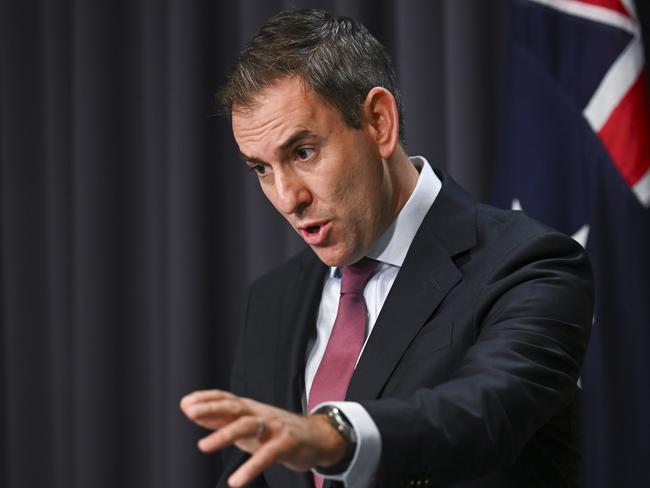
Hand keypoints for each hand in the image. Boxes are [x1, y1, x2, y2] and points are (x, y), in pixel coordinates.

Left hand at [180, 390, 346, 486]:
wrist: (317, 437)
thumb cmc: (277, 431)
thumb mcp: (249, 424)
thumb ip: (222, 420)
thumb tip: (193, 413)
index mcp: (250, 409)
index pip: (226, 398)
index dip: (206, 398)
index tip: (185, 403)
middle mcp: (260, 414)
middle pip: (234, 407)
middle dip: (211, 408)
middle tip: (190, 412)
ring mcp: (274, 427)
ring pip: (247, 426)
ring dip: (224, 434)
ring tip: (203, 446)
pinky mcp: (287, 443)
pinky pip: (267, 455)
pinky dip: (251, 468)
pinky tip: (236, 481)